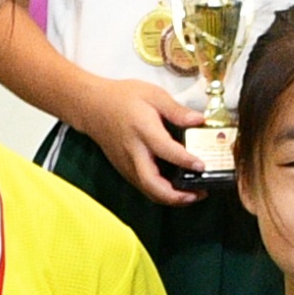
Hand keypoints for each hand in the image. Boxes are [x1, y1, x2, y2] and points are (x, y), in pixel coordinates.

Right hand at [76, 74, 218, 205]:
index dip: (185, 160)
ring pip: (148, 190)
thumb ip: (176, 110)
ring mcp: (127, 164)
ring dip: (171, 199)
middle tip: (200, 193)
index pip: (165, 150)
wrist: (92, 107)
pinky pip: (144, 187)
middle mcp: (133, 152)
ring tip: (194, 195)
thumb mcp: (153, 95)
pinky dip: (161, 193)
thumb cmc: (123, 98)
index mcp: (142, 129)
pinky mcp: (125, 170)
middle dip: (176, 195)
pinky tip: (177, 189)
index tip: (201, 166)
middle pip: (152, 183)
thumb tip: (199, 120)